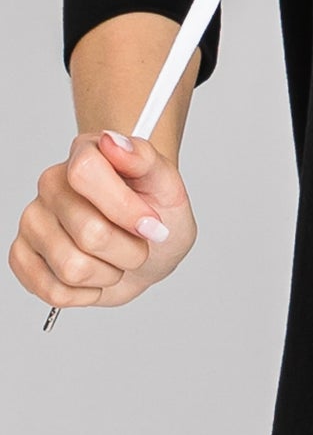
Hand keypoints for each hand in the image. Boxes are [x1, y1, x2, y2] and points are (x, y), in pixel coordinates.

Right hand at [8, 129, 196, 313]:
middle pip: (89, 233)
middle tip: (139, 243)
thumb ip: (145, 159)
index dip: (123, 208)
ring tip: (117, 257)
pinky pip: (54, 291)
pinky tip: (96, 273)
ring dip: (109, 273)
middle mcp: (52, 184)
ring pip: (72, 268)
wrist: (149, 248)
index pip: (84, 173)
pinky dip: (87, 293)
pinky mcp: (22, 255)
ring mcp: (33, 220)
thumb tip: (114, 142)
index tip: (151, 224)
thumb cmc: (157, 214)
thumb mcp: (168, 186)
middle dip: (128, 250)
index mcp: (86, 154)